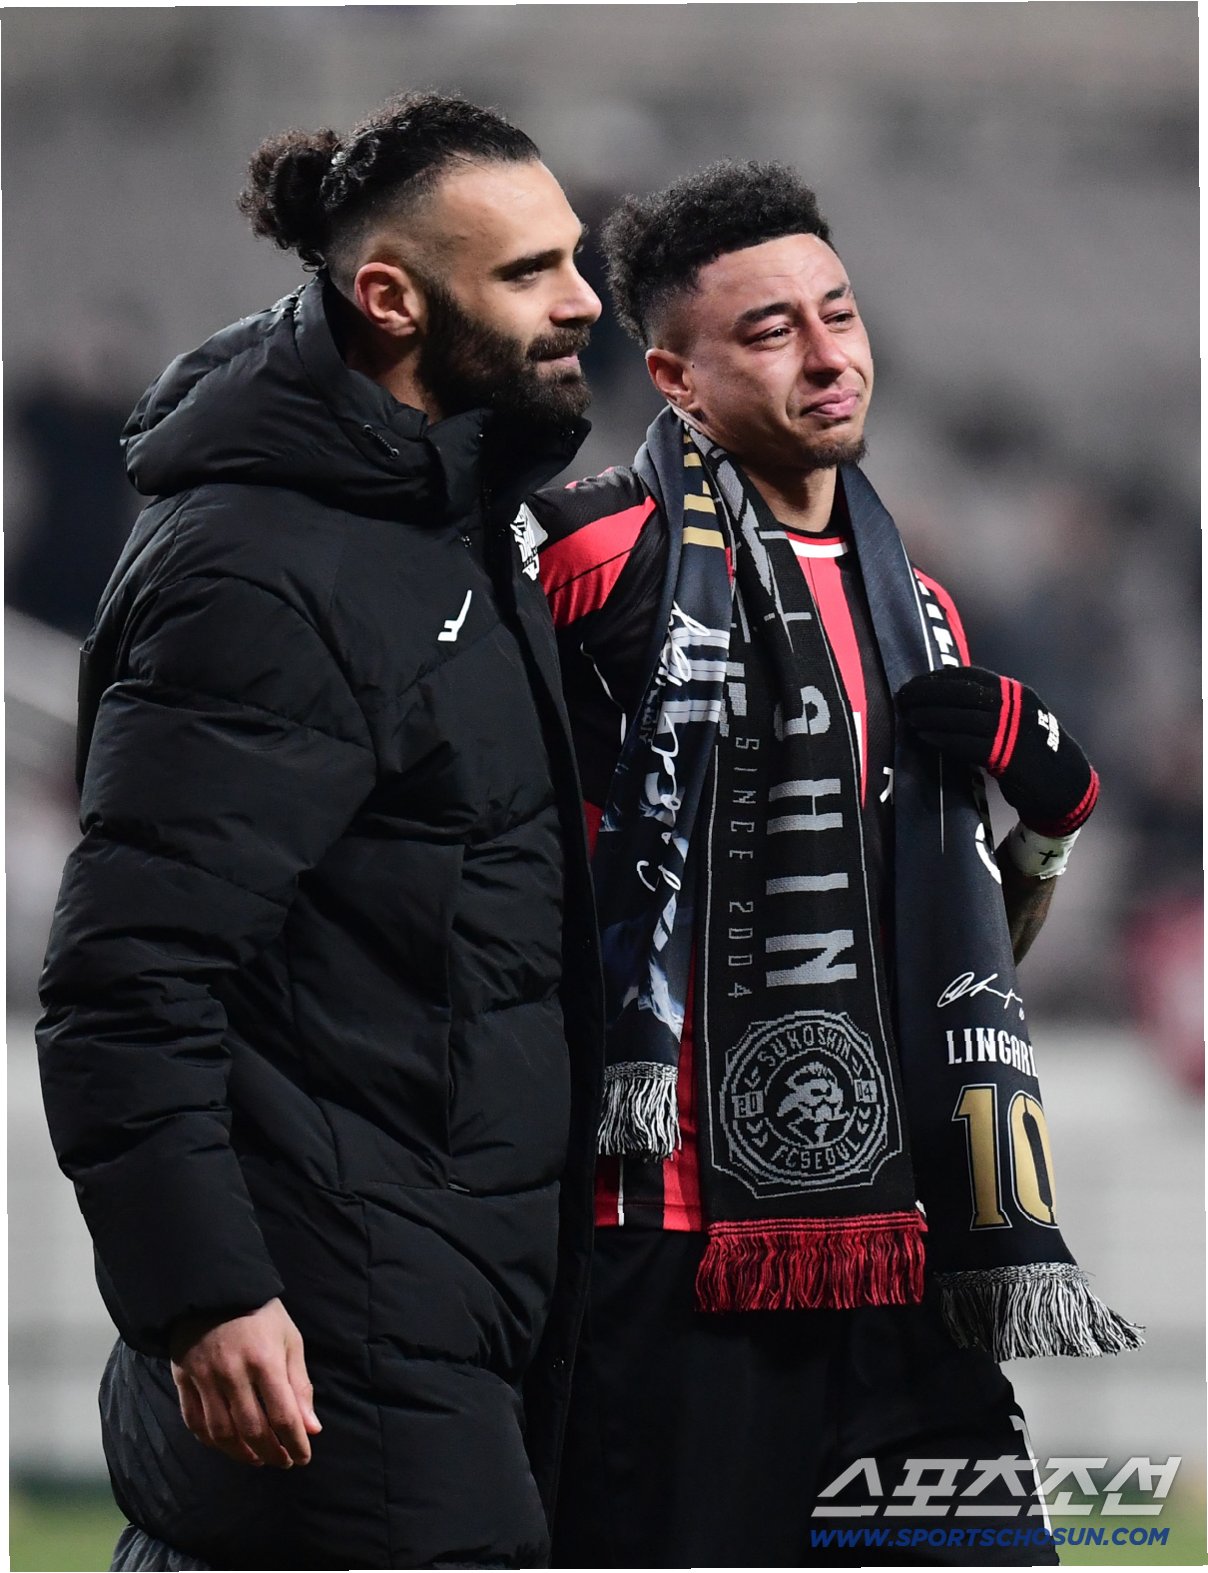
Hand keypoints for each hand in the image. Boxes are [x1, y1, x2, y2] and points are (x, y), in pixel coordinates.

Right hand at [169, 1297, 320, 1468]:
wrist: (213, 1288)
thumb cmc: (260, 1313)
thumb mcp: (289, 1339)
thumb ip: (299, 1385)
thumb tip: (311, 1428)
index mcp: (264, 1360)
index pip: (282, 1415)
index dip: (295, 1443)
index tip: (303, 1457)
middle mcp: (232, 1372)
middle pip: (253, 1429)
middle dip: (272, 1453)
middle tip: (284, 1462)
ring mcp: (204, 1377)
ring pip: (222, 1433)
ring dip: (242, 1454)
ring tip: (259, 1459)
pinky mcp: (183, 1379)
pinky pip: (194, 1422)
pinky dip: (212, 1442)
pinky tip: (228, 1446)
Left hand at [896, 666, 1098, 835]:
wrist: (1063, 782)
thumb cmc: (1031, 749)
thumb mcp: (1015, 717)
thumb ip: (988, 706)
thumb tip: (944, 697)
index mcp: (1014, 693)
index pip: (969, 676)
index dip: (938, 678)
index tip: (915, 683)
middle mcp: (1013, 706)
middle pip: (961, 693)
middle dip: (927, 693)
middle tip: (903, 698)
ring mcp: (1011, 730)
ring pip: (961, 717)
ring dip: (929, 715)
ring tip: (909, 716)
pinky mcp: (1006, 756)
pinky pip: (966, 744)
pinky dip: (942, 738)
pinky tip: (924, 737)